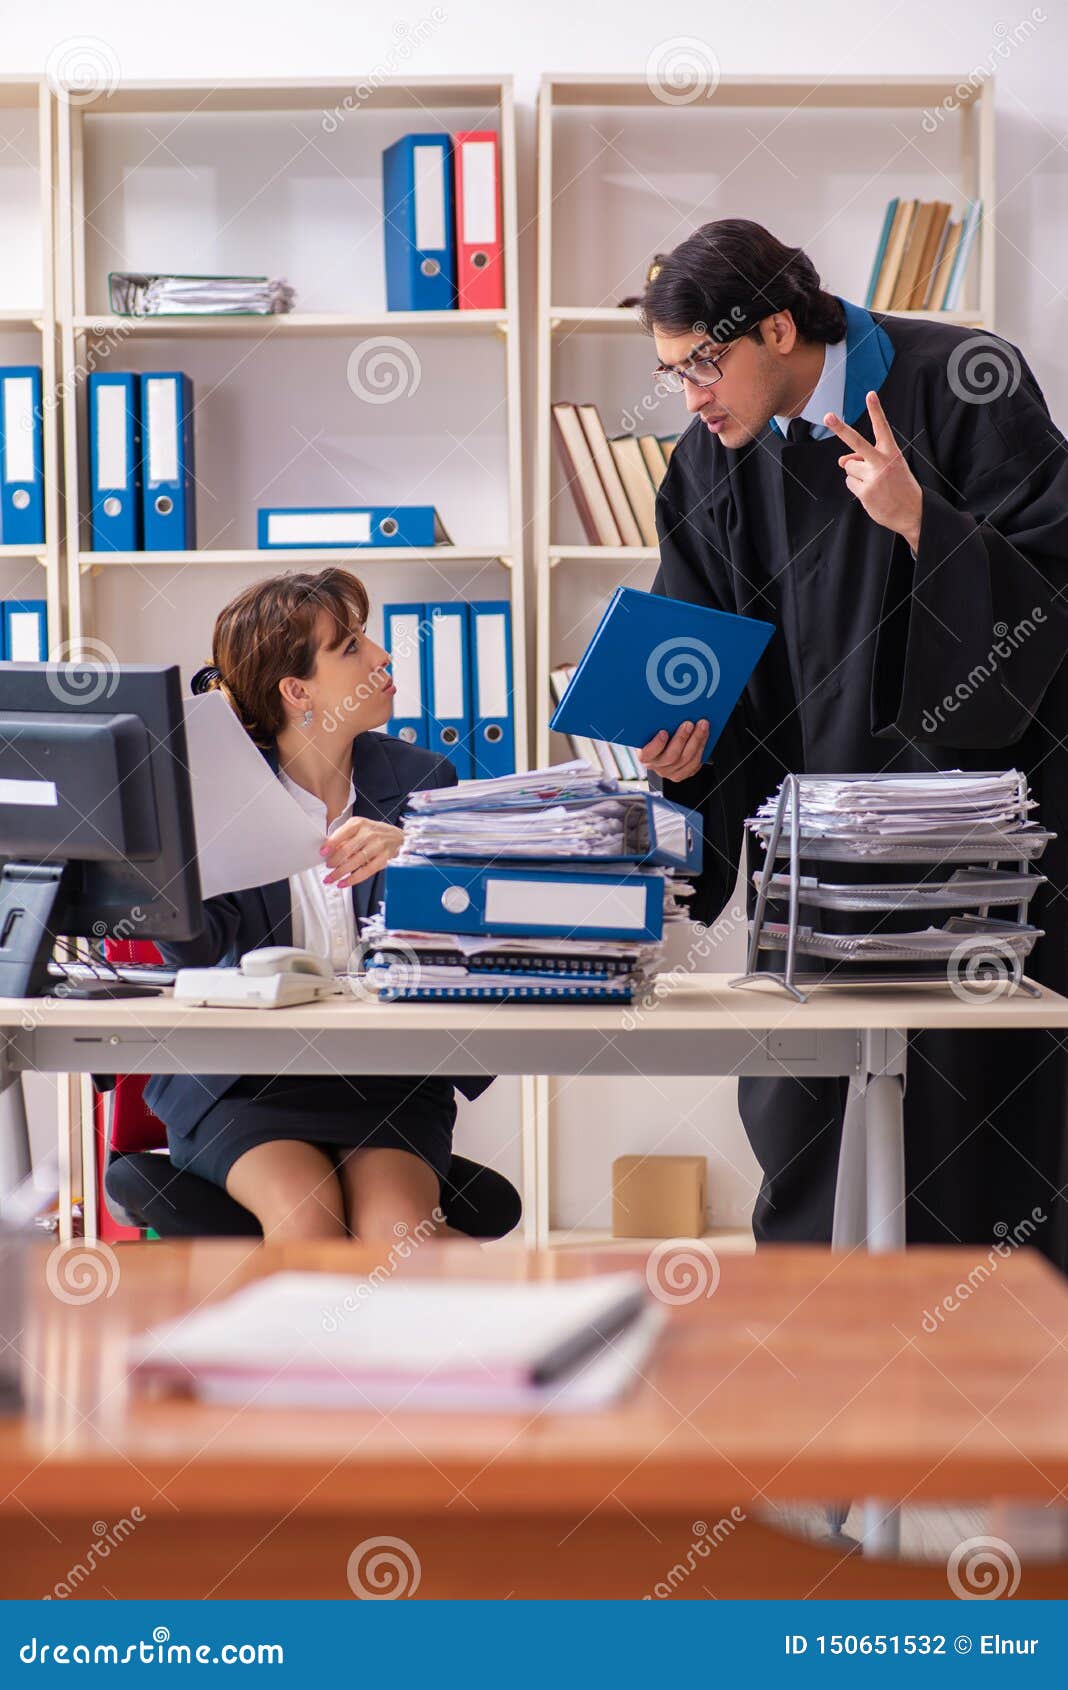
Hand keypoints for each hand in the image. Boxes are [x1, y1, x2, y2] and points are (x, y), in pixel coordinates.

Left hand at [320, 817, 403, 887]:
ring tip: (331, 879)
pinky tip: (344, 883)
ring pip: (356, 861)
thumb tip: (328, 851)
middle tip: (327, 868)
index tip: (323, 853)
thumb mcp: (358, 828)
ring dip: (341, 872)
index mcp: (359, 824)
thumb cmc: (373, 833)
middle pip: (348, 849)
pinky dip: (353, 879)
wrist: (397, 837)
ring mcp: (378, 846)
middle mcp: (369, 833)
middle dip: (334, 861)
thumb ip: (343, 838)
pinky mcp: (384, 858)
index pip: (342, 833)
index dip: (331, 844)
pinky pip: (366, 871)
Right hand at [637, 719, 709, 782]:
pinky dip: (701, 749)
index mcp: (645, 756)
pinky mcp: (681, 774)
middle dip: (682, 738)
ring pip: (686, 760)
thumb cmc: (655, 736)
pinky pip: (694, 765)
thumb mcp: (650, 731)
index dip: (657, 744)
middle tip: (689, 724)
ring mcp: (670, 772)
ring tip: (702, 727)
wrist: (661, 748)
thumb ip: (654, 726)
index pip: (648, 753)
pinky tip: (704, 738)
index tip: (663, 732)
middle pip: (671, 756)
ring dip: (696, 741)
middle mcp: (657, 766)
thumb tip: (665, 713)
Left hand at [824, 389, 922, 552]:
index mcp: (892, 452)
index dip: (876, 410)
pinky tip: (871, 492)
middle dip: (841, 428)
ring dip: (857, 474)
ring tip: (874, 483)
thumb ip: (865, 459)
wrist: (913, 512)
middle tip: (828, 416)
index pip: (882, 427)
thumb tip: (841, 461)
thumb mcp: (888, 467)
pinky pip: (849, 482)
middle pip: (857, 442)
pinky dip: (857, 486)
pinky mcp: (865, 492)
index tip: (870, 394)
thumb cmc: (899, 485)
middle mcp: (882, 462)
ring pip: (849, 467)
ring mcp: (873, 477)